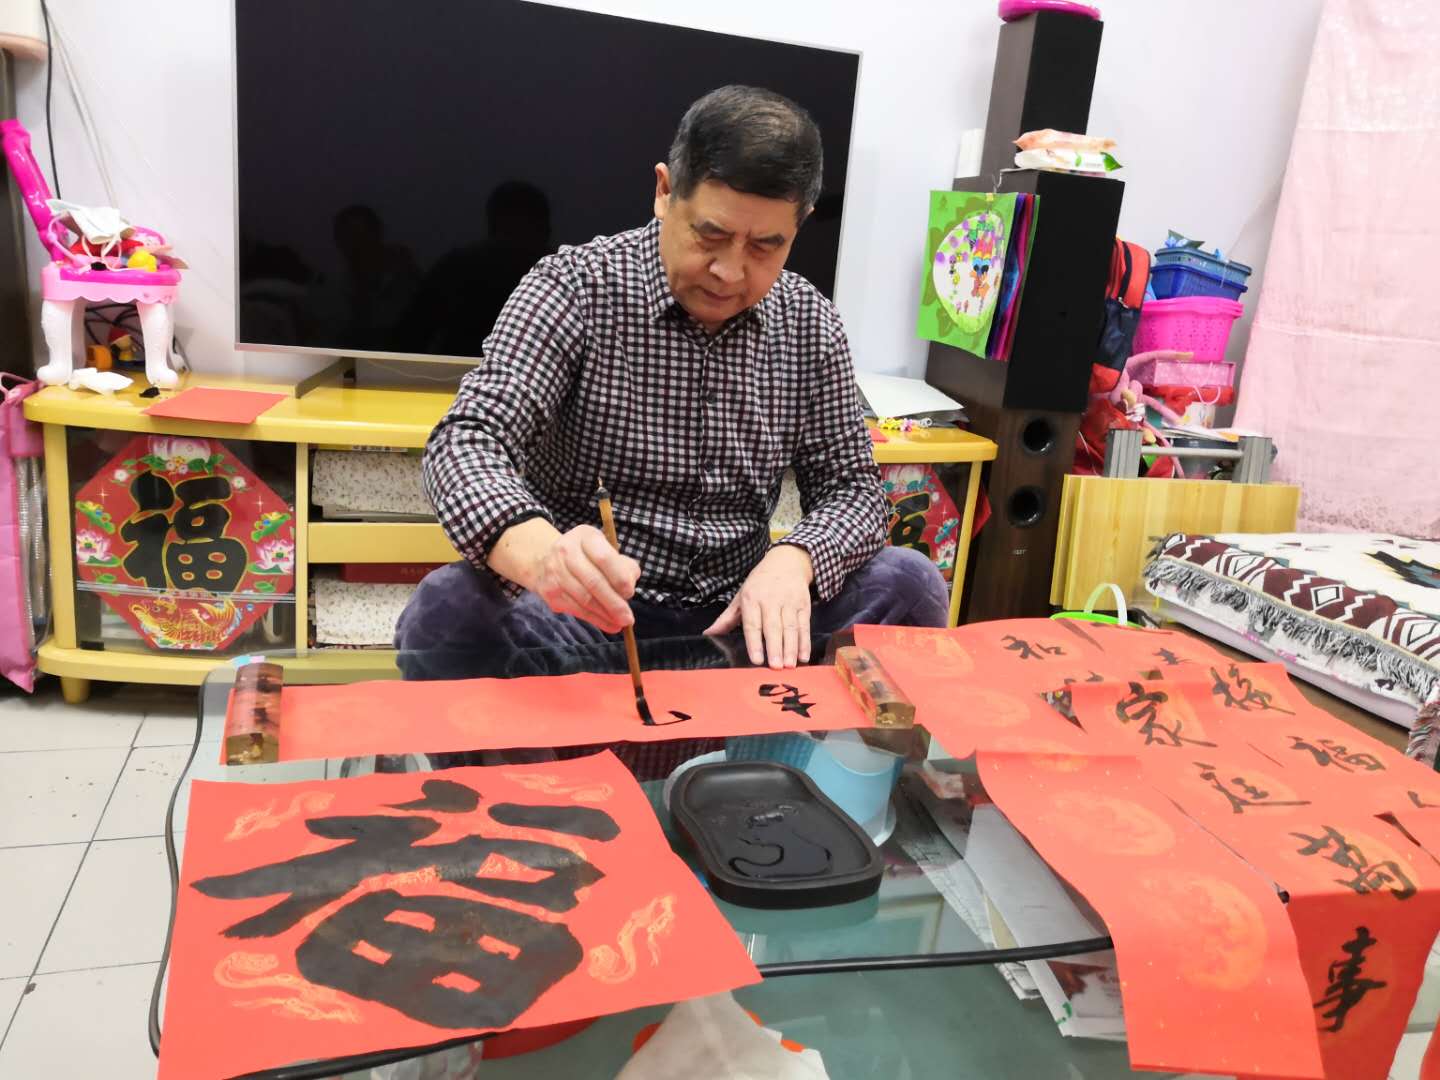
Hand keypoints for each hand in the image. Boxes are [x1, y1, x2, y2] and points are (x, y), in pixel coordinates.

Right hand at [529, 524, 640, 633]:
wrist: (545, 558)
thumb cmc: (586, 556)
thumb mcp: (606, 549)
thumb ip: (623, 565)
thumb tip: (629, 585)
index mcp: (585, 536)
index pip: (604, 558)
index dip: (619, 578)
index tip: (629, 593)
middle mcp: (566, 551)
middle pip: (593, 581)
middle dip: (614, 602)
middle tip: (628, 617)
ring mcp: (555, 571)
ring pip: (584, 599)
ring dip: (605, 614)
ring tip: (620, 623)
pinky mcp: (549, 591)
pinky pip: (575, 609)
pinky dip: (595, 620)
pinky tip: (608, 624)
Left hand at [703, 545, 813, 668]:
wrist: (787, 562)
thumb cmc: (760, 583)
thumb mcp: (741, 596)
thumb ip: (727, 618)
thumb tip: (709, 632)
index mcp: (752, 598)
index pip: (752, 623)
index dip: (754, 642)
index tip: (756, 659)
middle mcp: (771, 600)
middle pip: (773, 627)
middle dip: (775, 648)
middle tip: (776, 666)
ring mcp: (789, 602)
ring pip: (790, 627)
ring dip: (791, 647)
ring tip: (790, 665)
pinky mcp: (804, 605)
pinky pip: (804, 625)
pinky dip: (804, 642)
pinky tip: (803, 656)